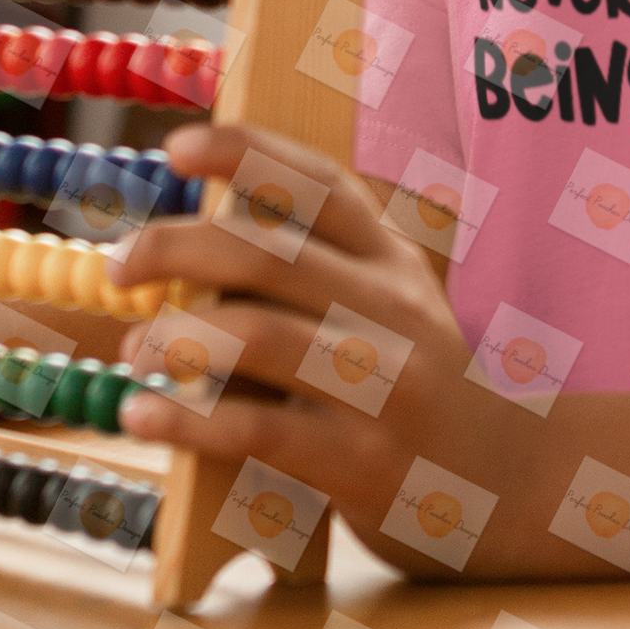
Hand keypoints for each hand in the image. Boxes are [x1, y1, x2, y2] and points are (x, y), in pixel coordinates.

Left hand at [115, 123, 470, 575]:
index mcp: (394, 261)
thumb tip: (194, 244)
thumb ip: (320, 272)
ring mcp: (383, 385)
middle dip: (178, 246)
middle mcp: (394, 309)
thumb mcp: (392, 310)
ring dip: (176, 335)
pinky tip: (142, 413)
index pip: (321, 184)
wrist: (508, 484)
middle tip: (121, 263)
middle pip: (271, 253)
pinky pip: (258, 430)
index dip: (248, 153)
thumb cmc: (417, 390)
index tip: (177, 144)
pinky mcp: (362, 462)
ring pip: (260, 336)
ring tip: (134, 346)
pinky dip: (187, 419)